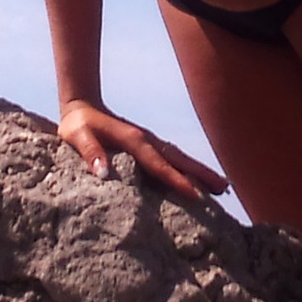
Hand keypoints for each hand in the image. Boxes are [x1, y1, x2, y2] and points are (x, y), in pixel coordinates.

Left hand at [57, 100, 226, 200]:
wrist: (82, 107)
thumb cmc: (77, 125)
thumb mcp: (76, 137)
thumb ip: (90, 152)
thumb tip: (103, 173)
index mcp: (133, 140)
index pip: (158, 164)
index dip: (177, 180)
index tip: (195, 195)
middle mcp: (147, 140)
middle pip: (179, 159)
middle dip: (202, 174)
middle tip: (225, 189)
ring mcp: (150, 141)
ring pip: (180, 158)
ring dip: (201, 171)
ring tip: (222, 187)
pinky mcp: (149, 145)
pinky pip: (173, 158)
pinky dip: (189, 168)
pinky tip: (199, 179)